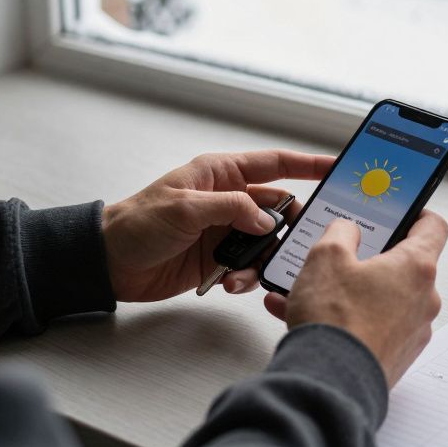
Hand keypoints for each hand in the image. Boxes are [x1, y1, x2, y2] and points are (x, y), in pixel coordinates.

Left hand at [102, 150, 331, 301]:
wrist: (109, 263)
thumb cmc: (137, 223)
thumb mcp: (184, 207)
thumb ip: (231, 208)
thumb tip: (267, 220)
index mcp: (222, 173)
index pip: (275, 163)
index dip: (309, 164)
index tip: (338, 167)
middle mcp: (229, 199)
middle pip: (280, 210)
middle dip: (291, 229)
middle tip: (299, 245)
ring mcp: (226, 231)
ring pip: (268, 243)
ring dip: (264, 260)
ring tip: (245, 273)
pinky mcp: (219, 259)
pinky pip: (249, 267)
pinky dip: (247, 277)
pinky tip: (230, 283)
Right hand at [264, 211, 447, 388]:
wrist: (330, 384)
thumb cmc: (336, 322)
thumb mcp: (326, 257)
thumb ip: (340, 232)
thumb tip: (347, 230)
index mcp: (416, 268)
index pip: (433, 227)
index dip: (416, 213)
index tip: (401, 211)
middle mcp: (423, 300)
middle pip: (403, 266)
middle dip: (369, 258)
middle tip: (342, 253)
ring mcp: (411, 332)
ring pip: (380, 299)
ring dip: (347, 291)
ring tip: (306, 289)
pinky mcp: (394, 357)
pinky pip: (369, 326)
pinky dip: (343, 319)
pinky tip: (302, 315)